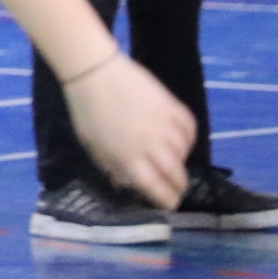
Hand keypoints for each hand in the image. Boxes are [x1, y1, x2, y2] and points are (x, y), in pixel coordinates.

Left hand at [64, 53, 194, 209]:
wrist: (95, 72)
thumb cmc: (87, 112)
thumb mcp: (93, 146)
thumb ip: (112, 166)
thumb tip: (127, 183)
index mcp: (127, 158)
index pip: (155, 188)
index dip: (166, 200)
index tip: (170, 206)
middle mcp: (150, 145)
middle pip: (175, 174)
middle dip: (179, 186)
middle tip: (178, 189)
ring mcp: (163, 125)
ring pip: (184, 152)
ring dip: (182, 161)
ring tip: (176, 163)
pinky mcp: (172, 105)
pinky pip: (190, 128)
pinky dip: (188, 138)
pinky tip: (182, 141)